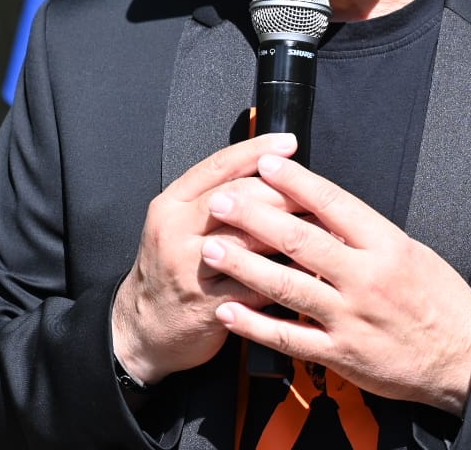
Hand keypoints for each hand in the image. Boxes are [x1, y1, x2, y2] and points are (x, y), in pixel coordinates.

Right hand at [111, 132, 301, 384]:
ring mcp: (190, 270)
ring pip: (249, 243)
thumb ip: (216, 197)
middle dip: (284, 194)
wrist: (145, 327)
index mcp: (171, 205)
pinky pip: (257, 286)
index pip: (217, 167)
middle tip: (318, 194)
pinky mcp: (207, 306)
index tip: (288, 143)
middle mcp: (176, 233)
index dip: (256, 151)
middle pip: (238, 200)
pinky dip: (288, 277)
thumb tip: (273, 171)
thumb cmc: (174, 268)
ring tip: (325, 229)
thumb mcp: (180, 224)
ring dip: (293, 235)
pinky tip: (312, 271)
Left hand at [200, 153, 470, 415]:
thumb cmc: (437, 299)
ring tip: (211, 249)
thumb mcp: (409, 251)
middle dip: (255, 218)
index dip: (296, 182)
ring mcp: (350, 317)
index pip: (334, 205)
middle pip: (301, 241)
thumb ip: (365, 233)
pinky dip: (254, 324)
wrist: (463, 356)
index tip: (266, 165)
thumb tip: (320, 207)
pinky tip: (228, 311)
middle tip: (222, 201)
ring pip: (287, 286)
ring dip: (243, 266)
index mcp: (386, 245)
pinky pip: (288, 336)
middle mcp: (366, 278)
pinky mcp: (341, 354)